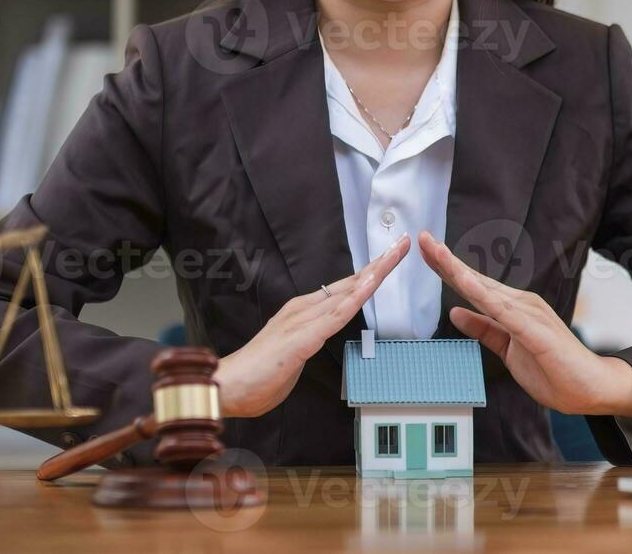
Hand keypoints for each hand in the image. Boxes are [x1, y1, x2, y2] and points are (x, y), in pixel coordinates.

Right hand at [214, 233, 409, 417]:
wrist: (227, 388)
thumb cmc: (257, 377)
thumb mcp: (293, 355)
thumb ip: (308, 343)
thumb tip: (317, 341)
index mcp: (303, 313)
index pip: (344, 289)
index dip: (370, 273)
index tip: (391, 258)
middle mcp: (304, 309)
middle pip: (351, 283)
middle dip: (380, 263)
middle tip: (405, 243)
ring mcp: (304, 321)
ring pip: (348, 292)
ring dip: (375, 272)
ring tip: (397, 253)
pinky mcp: (303, 338)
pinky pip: (336, 315)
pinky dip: (356, 298)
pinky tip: (371, 284)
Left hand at [417, 230, 631, 420]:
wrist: (592, 388)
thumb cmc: (555, 370)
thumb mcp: (508, 350)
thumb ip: (484, 330)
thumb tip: (455, 313)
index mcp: (513, 309)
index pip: (474, 286)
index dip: (448, 269)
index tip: (426, 251)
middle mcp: (520, 304)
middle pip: (475, 280)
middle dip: (446, 260)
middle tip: (423, 238)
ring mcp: (528, 314)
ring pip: (485, 289)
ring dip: (458, 270)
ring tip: (436, 252)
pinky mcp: (534, 329)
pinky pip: (502, 311)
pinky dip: (481, 294)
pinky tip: (464, 282)